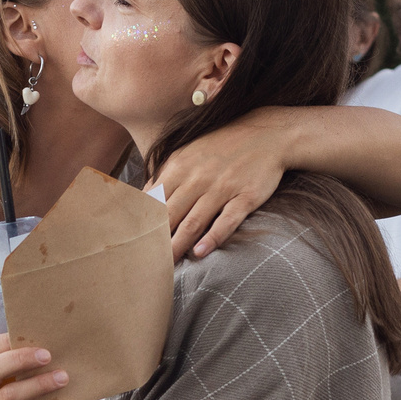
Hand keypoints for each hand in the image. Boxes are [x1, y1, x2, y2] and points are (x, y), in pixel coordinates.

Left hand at [155, 118, 285, 259]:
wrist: (267, 134)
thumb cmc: (222, 146)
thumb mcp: (188, 153)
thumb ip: (165, 175)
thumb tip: (143, 198)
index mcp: (179, 168)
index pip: (153, 202)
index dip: (141, 225)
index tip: (133, 244)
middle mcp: (198, 178)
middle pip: (170, 216)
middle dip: (155, 241)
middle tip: (145, 263)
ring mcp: (222, 187)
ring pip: (194, 221)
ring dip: (178, 245)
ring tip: (166, 265)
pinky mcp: (245, 196)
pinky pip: (227, 220)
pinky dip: (214, 237)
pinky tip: (201, 252)